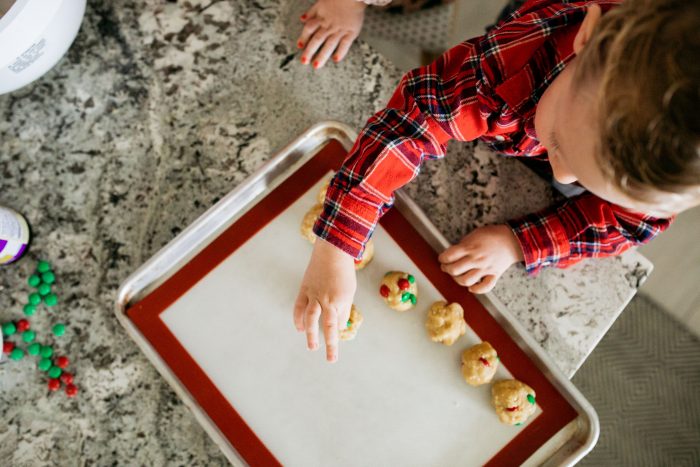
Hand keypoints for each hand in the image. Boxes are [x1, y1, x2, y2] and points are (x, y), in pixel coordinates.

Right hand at [294, 238, 356, 361]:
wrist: (331, 252)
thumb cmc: (344, 272)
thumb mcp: (349, 292)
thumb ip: (344, 309)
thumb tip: (339, 326)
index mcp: (339, 300)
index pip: (337, 325)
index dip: (337, 338)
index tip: (337, 346)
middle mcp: (325, 300)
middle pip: (326, 326)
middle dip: (328, 344)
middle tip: (330, 359)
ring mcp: (313, 295)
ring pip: (310, 318)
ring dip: (310, 334)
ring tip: (312, 347)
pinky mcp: (304, 290)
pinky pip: (299, 307)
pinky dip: (298, 319)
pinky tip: (299, 328)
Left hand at [296, 0, 366, 68]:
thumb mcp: (322, 2)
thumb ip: (312, 12)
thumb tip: (302, 19)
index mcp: (321, 17)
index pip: (309, 29)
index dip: (303, 37)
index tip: (299, 46)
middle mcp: (329, 25)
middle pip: (317, 39)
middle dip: (309, 51)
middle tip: (304, 61)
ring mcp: (340, 30)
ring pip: (329, 44)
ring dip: (322, 55)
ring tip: (316, 65)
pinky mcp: (351, 32)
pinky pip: (345, 44)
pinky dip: (340, 52)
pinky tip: (336, 60)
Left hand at [438, 224, 523, 293]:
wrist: (512, 239)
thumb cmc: (492, 235)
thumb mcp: (474, 235)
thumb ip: (463, 245)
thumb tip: (452, 254)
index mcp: (470, 247)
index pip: (449, 256)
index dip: (442, 258)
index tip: (442, 258)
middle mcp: (476, 259)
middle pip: (454, 270)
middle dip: (446, 269)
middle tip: (446, 267)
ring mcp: (485, 268)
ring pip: (466, 281)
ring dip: (458, 280)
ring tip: (457, 276)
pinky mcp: (494, 275)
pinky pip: (485, 287)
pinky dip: (476, 289)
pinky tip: (471, 287)